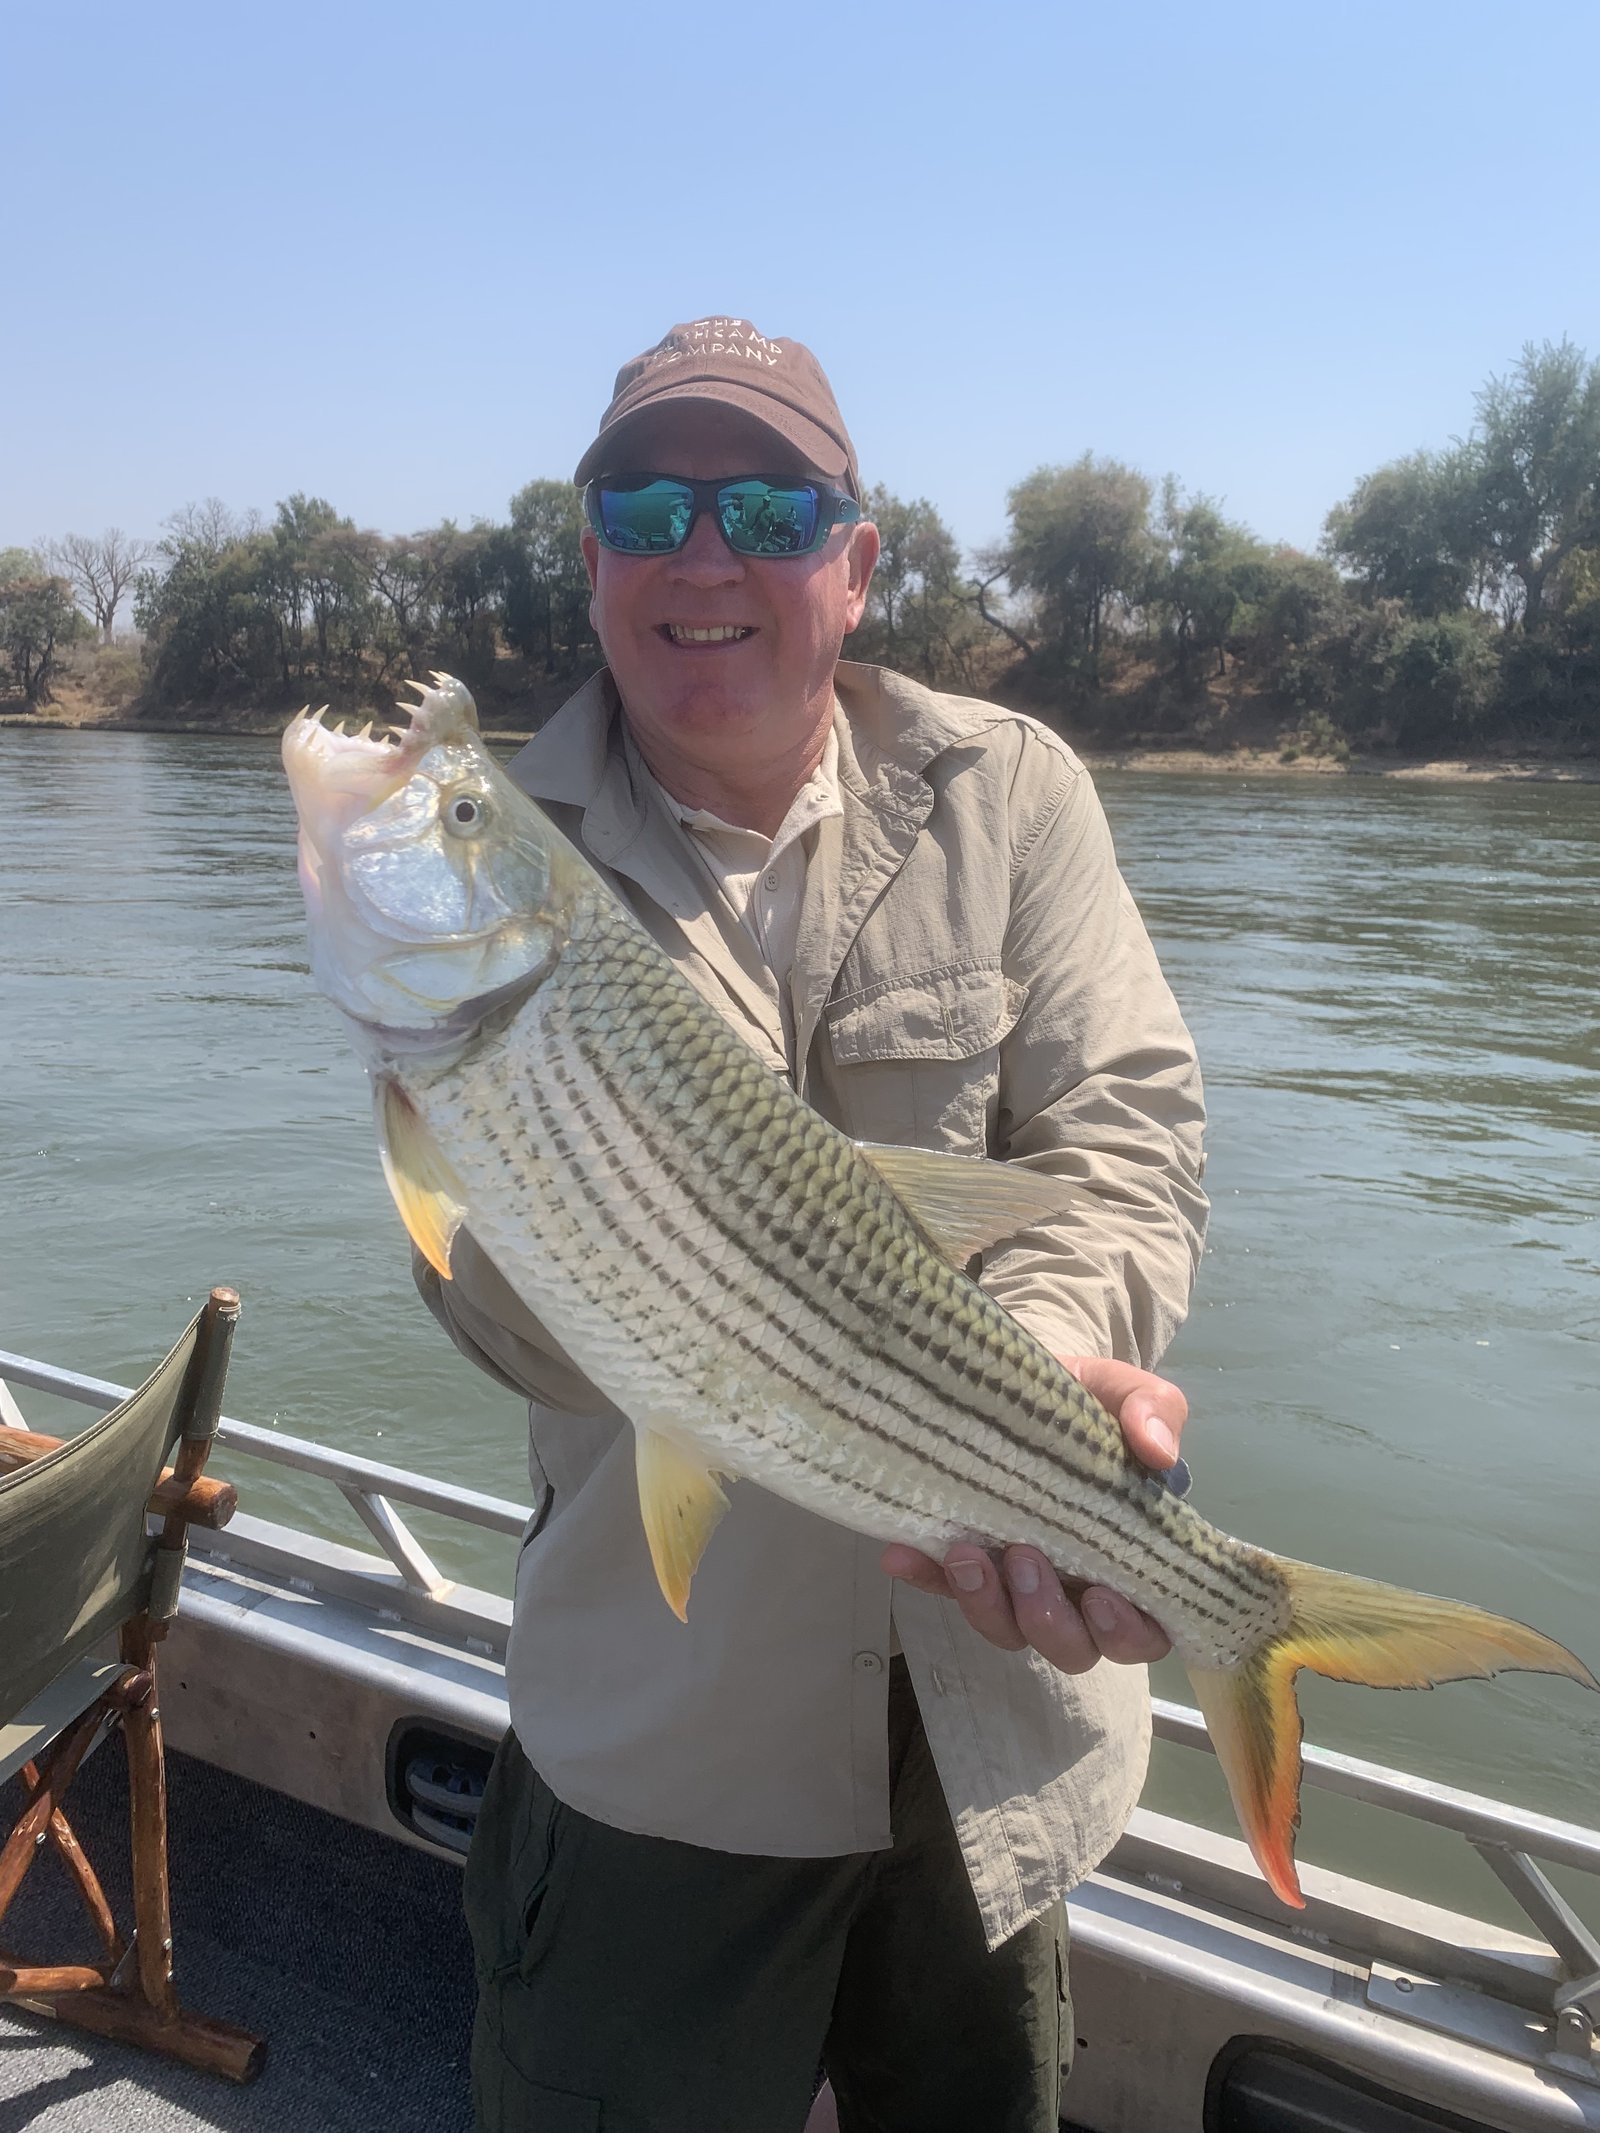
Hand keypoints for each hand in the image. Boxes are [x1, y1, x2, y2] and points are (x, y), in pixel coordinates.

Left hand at [880, 1355, 1187, 1673]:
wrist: (1024, 1383)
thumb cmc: (1092, 1405)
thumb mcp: (1129, 1395)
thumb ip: (1152, 1413)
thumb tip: (1159, 1452)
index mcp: (1131, 1563)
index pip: (1142, 1630)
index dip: (1124, 1630)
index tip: (1098, 1595)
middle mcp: (1076, 1589)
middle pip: (1070, 1647)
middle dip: (1047, 1618)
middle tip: (1024, 1558)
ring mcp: (1016, 1583)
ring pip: (1007, 1631)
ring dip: (984, 1605)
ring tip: (964, 1555)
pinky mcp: (966, 1564)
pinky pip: (941, 1588)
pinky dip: (923, 1577)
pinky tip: (902, 1554)